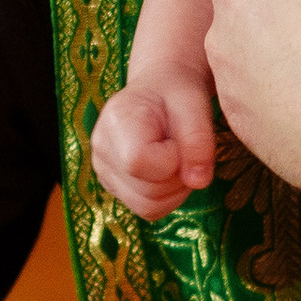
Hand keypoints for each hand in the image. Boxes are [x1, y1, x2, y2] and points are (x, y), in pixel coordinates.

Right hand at [90, 79, 214, 220]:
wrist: (160, 91)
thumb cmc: (177, 93)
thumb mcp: (195, 104)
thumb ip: (198, 140)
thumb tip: (198, 182)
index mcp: (116, 120)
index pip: (138, 162)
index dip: (171, 159)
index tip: (177, 139)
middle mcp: (102, 148)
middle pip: (147, 191)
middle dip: (178, 176)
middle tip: (184, 149)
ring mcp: (104, 170)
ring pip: (148, 206)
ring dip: (175, 190)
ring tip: (178, 158)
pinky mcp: (114, 185)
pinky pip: (147, 209)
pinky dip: (168, 197)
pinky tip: (169, 170)